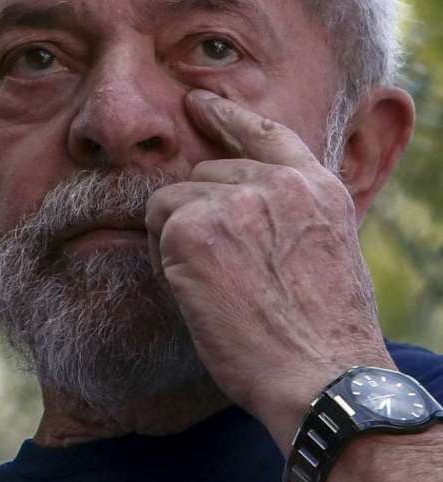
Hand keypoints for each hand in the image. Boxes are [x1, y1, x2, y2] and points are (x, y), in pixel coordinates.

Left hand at [145, 91, 393, 451]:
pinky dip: (162, 258)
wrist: (322, 378)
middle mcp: (278, 183)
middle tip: (221, 271)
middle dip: (200, 215)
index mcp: (316, 189)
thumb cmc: (322, 337)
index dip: (228, 117)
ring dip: (178, 238)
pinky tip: (194, 291)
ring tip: (212, 285)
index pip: (267, 133)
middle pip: (207, 173)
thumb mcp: (325, 255)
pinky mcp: (194, 227)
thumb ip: (289, 217)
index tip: (199, 104)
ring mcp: (236, 200)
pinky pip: (156, 224)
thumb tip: (240, 206)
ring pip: (175, 197)